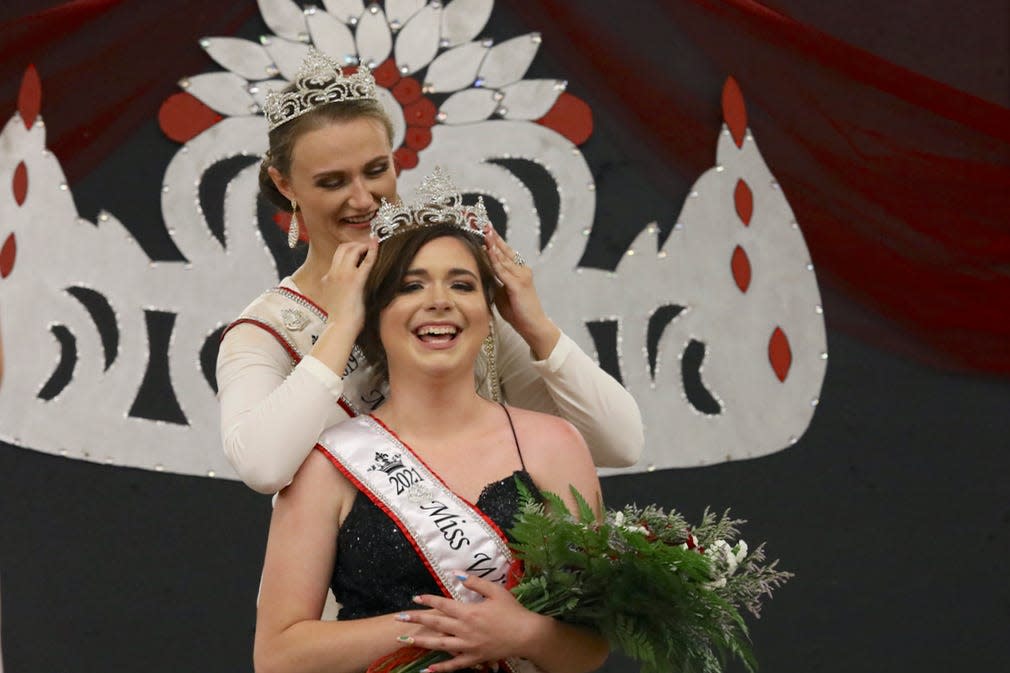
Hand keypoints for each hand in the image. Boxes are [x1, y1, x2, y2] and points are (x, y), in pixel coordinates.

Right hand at [318, 237, 377, 332]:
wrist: (340, 327)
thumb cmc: (340, 319)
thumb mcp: (334, 299)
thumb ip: (337, 289)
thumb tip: (345, 289)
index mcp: (328, 278)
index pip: (337, 256)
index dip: (349, 250)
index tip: (359, 250)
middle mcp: (334, 273)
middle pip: (343, 248)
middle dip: (356, 244)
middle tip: (367, 246)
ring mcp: (343, 275)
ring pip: (352, 249)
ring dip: (363, 246)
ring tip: (372, 247)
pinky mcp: (356, 280)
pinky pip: (366, 260)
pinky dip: (373, 251)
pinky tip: (377, 247)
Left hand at [394, 574, 542, 671]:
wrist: (526, 635)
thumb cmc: (512, 611)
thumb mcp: (495, 591)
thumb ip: (474, 582)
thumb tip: (456, 575)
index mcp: (469, 611)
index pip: (443, 604)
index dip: (428, 600)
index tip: (415, 598)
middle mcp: (464, 629)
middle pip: (436, 623)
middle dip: (416, 620)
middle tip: (399, 618)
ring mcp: (468, 646)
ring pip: (440, 644)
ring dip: (421, 642)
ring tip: (405, 640)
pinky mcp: (474, 658)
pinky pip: (454, 665)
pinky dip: (440, 668)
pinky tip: (427, 670)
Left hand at [483, 227, 559, 359]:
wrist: (533, 325)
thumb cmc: (518, 312)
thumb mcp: (503, 294)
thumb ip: (495, 283)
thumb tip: (482, 275)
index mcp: (519, 272)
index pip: (505, 253)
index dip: (496, 241)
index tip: (485, 230)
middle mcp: (522, 270)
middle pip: (505, 250)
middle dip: (494, 237)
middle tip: (484, 223)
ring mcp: (521, 276)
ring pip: (503, 257)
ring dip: (493, 244)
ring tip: (484, 231)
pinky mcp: (518, 284)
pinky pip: (502, 269)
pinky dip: (494, 259)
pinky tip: (488, 249)